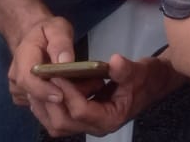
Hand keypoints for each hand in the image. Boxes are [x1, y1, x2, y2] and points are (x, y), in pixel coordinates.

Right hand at [6, 15, 76, 114]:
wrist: (33, 37)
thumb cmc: (46, 31)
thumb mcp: (57, 28)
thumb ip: (61, 43)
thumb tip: (65, 61)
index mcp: (22, 57)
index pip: (27, 79)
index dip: (42, 90)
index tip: (60, 96)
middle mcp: (16, 77)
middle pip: (33, 96)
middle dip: (57, 100)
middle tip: (82, 96)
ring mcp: (18, 89)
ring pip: (38, 104)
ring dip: (59, 103)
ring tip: (83, 92)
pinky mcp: (25, 98)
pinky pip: (40, 107)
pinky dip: (55, 105)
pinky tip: (72, 96)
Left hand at [34, 54, 172, 138]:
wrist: (153, 84)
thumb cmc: (146, 78)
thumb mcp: (138, 70)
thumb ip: (125, 69)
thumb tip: (114, 61)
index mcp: (110, 118)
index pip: (81, 111)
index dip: (67, 93)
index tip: (56, 74)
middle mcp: (97, 127)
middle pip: (64, 123)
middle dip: (50, 101)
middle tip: (42, 80)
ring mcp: (89, 126)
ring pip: (58, 125)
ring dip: (45, 107)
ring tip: (37, 86)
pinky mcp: (83, 120)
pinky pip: (60, 120)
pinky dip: (49, 107)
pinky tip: (44, 91)